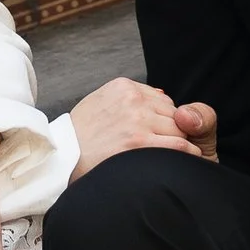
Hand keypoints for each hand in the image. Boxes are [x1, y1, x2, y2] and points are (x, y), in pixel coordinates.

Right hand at [69, 77, 217, 178]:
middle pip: (173, 113)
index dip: (162, 120)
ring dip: (178, 144)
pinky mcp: (140, 142)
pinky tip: (184, 162)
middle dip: (171, 131)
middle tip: (160, 149)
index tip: (156, 134)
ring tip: (166, 158)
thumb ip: (128, 99)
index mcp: (123, 87)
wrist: (61, 160)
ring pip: (179, 129)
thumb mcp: (99, 104)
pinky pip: (180, 145)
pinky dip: (188, 154)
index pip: (161, 100)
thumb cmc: (79, 138)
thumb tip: (160, 94)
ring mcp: (137, 119)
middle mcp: (132, 98)